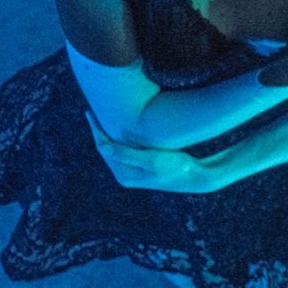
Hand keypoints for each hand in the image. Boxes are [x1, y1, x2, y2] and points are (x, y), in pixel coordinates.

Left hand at [84, 110, 216, 192]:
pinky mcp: (141, 168)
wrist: (196, 177)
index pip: (103, 148)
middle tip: (92, 111)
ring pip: (114, 149)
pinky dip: (120, 138)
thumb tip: (102, 147)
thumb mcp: (151, 158)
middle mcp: (125, 176)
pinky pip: (124, 150)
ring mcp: (133, 173)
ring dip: (109, 133)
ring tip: (102, 117)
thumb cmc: (176, 166)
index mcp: (124, 175)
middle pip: (106, 149)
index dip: (96, 130)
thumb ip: (126, 153)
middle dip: (99, 131)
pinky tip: (121, 127)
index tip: (91, 112)